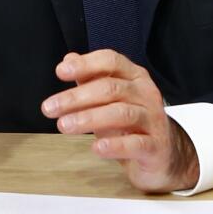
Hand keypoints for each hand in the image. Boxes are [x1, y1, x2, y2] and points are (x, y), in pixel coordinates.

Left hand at [41, 50, 199, 192]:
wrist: (163, 153)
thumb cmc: (133, 123)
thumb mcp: (110, 98)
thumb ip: (90, 79)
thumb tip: (69, 60)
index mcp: (134, 77)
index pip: (111, 61)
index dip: (86, 64)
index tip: (60, 72)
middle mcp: (146, 93)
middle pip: (111, 88)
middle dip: (77, 97)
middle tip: (50, 108)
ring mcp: (153, 119)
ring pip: (122, 113)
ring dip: (89, 118)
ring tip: (64, 126)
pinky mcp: (155, 146)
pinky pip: (136, 143)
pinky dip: (115, 145)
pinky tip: (96, 147)